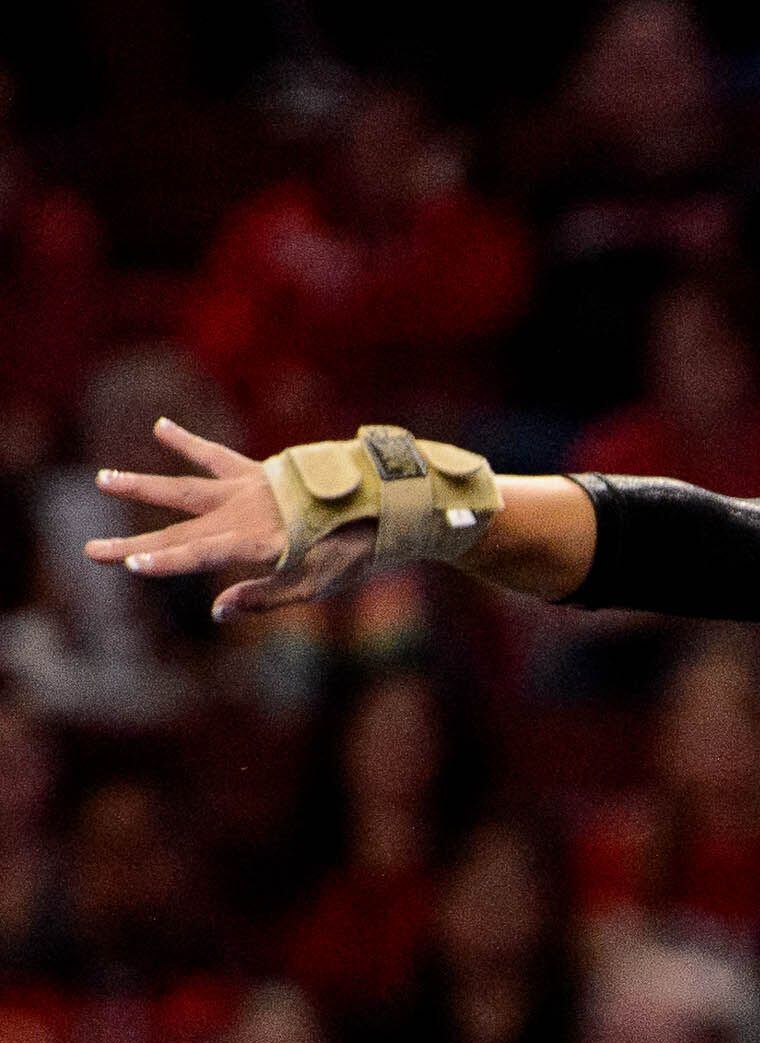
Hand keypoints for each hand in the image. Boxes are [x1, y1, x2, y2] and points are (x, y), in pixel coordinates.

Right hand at [84, 417, 377, 622]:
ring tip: (102, 478)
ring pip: (184, 486)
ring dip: (143, 485)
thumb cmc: (351, 552)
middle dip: (133, 541)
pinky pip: (216, 455)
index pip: (200, 554)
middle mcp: (244, 512)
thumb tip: (217, 611)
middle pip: (179, 529)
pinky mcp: (256, 471)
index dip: (164, 562)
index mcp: (257, 542)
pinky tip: (160, 427)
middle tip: (90, 550)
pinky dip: (188, 442)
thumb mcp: (315, 586)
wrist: (381, 503)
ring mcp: (247, 488)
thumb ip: (264, 598)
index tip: (129, 563)